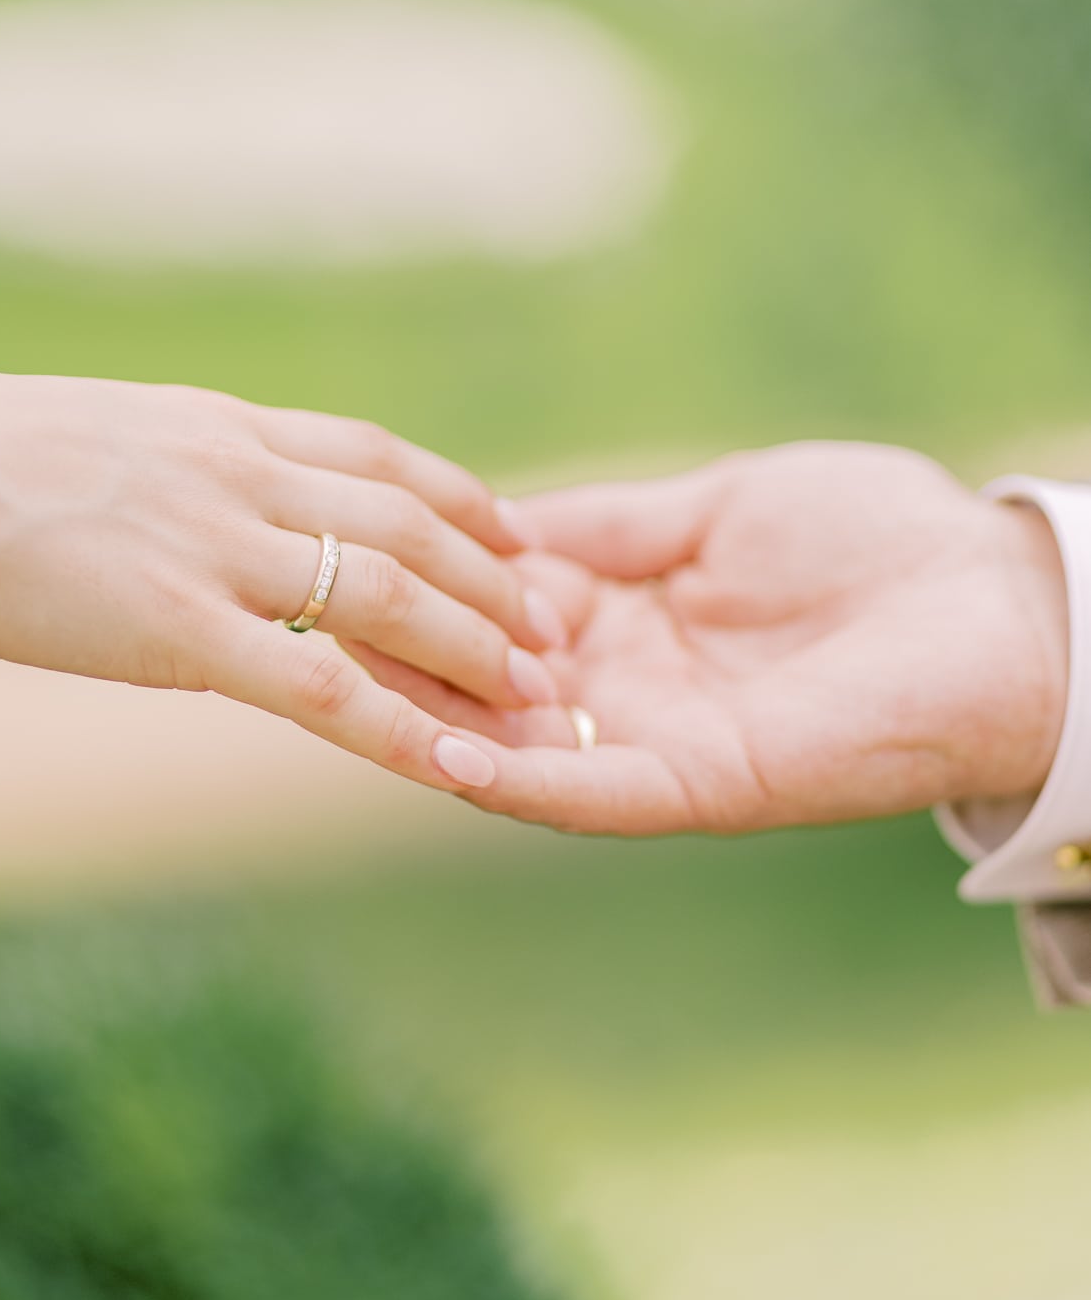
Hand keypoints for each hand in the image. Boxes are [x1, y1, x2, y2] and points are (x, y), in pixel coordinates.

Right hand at [0, 367, 568, 789]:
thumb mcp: (121, 440)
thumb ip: (198, 471)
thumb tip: (233, 508)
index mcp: (228, 430)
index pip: (378, 455)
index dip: (459, 496)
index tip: (512, 532)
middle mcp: (242, 477)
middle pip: (406, 521)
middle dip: (491, 578)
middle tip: (553, 628)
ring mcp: (217, 549)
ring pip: (385, 593)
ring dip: (471, 644)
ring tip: (534, 691)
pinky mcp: (179, 628)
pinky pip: (318, 686)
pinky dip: (398, 728)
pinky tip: (454, 763)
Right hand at [361, 444, 1069, 833]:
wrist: (992, 596)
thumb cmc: (875, 536)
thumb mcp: (715, 505)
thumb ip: (614, 528)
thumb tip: (507, 524)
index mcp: (633, 619)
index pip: (500, 615)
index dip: (426, 593)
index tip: (342, 561)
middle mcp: (632, 690)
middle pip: (490, 686)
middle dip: (403, 664)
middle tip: (307, 629)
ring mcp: (662, 742)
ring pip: (521, 749)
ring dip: (434, 726)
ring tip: (339, 696)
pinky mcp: (706, 785)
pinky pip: (592, 793)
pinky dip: (518, 780)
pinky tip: (440, 754)